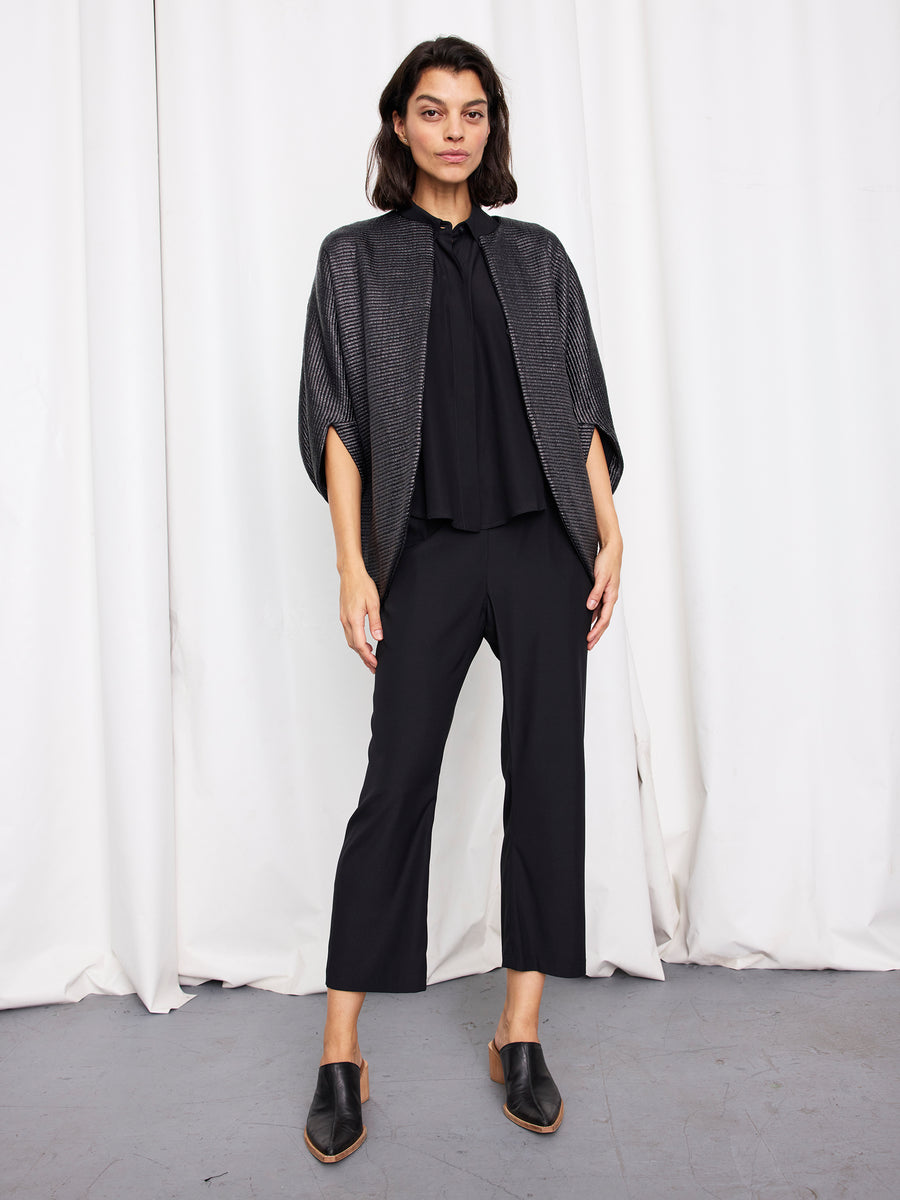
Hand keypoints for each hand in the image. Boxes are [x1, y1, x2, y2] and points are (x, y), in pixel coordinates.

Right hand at [338, 564, 382, 672]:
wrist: (350, 573)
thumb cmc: (362, 584)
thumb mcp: (374, 603)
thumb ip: (376, 622)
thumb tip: (379, 638)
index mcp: (354, 619)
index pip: (360, 644)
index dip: (367, 656)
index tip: (375, 663)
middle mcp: (346, 621)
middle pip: (354, 646)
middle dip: (364, 657)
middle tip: (373, 666)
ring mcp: (343, 618)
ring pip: (350, 640)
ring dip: (359, 650)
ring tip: (369, 657)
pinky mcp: (344, 615)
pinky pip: (349, 633)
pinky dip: (356, 641)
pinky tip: (363, 642)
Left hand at [586, 535, 621, 649]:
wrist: (612, 550)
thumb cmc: (607, 562)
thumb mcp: (600, 577)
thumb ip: (595, 592)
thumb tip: (590, 607)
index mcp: (611, 596)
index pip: (604, 619)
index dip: (596, 630)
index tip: (589, 639)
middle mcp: (610, 598)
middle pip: (604, 621)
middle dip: (597, 635)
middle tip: (589, 646)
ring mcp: (607, 596)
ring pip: (602, 616)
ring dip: (596, 628)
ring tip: (589, 639)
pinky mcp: (603, 592)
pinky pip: (599, 609)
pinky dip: (594, 618)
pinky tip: (588, 622)